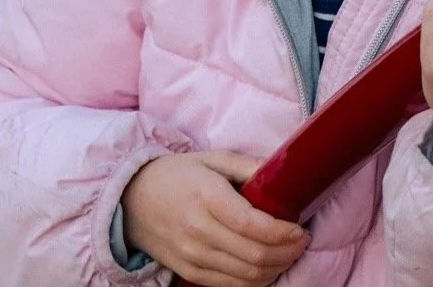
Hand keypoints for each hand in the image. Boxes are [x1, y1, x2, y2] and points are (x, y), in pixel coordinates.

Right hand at [120, 150, 308, 286]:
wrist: (130, 200)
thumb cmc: (176, 174)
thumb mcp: (211, 158)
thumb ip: (247, 165)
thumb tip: (281, 171)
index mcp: (207, 197)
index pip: (252, 225)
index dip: (282, 232)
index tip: (300, 228)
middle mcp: (199, 230)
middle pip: (254, 255)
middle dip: (286, 252)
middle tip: (301, 241)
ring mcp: (192, 255)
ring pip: (245, 276)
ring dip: (275, 269)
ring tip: (289, 254)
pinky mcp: (188, 271)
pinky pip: (230, 286)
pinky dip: (255, 281)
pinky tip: (267, 267)